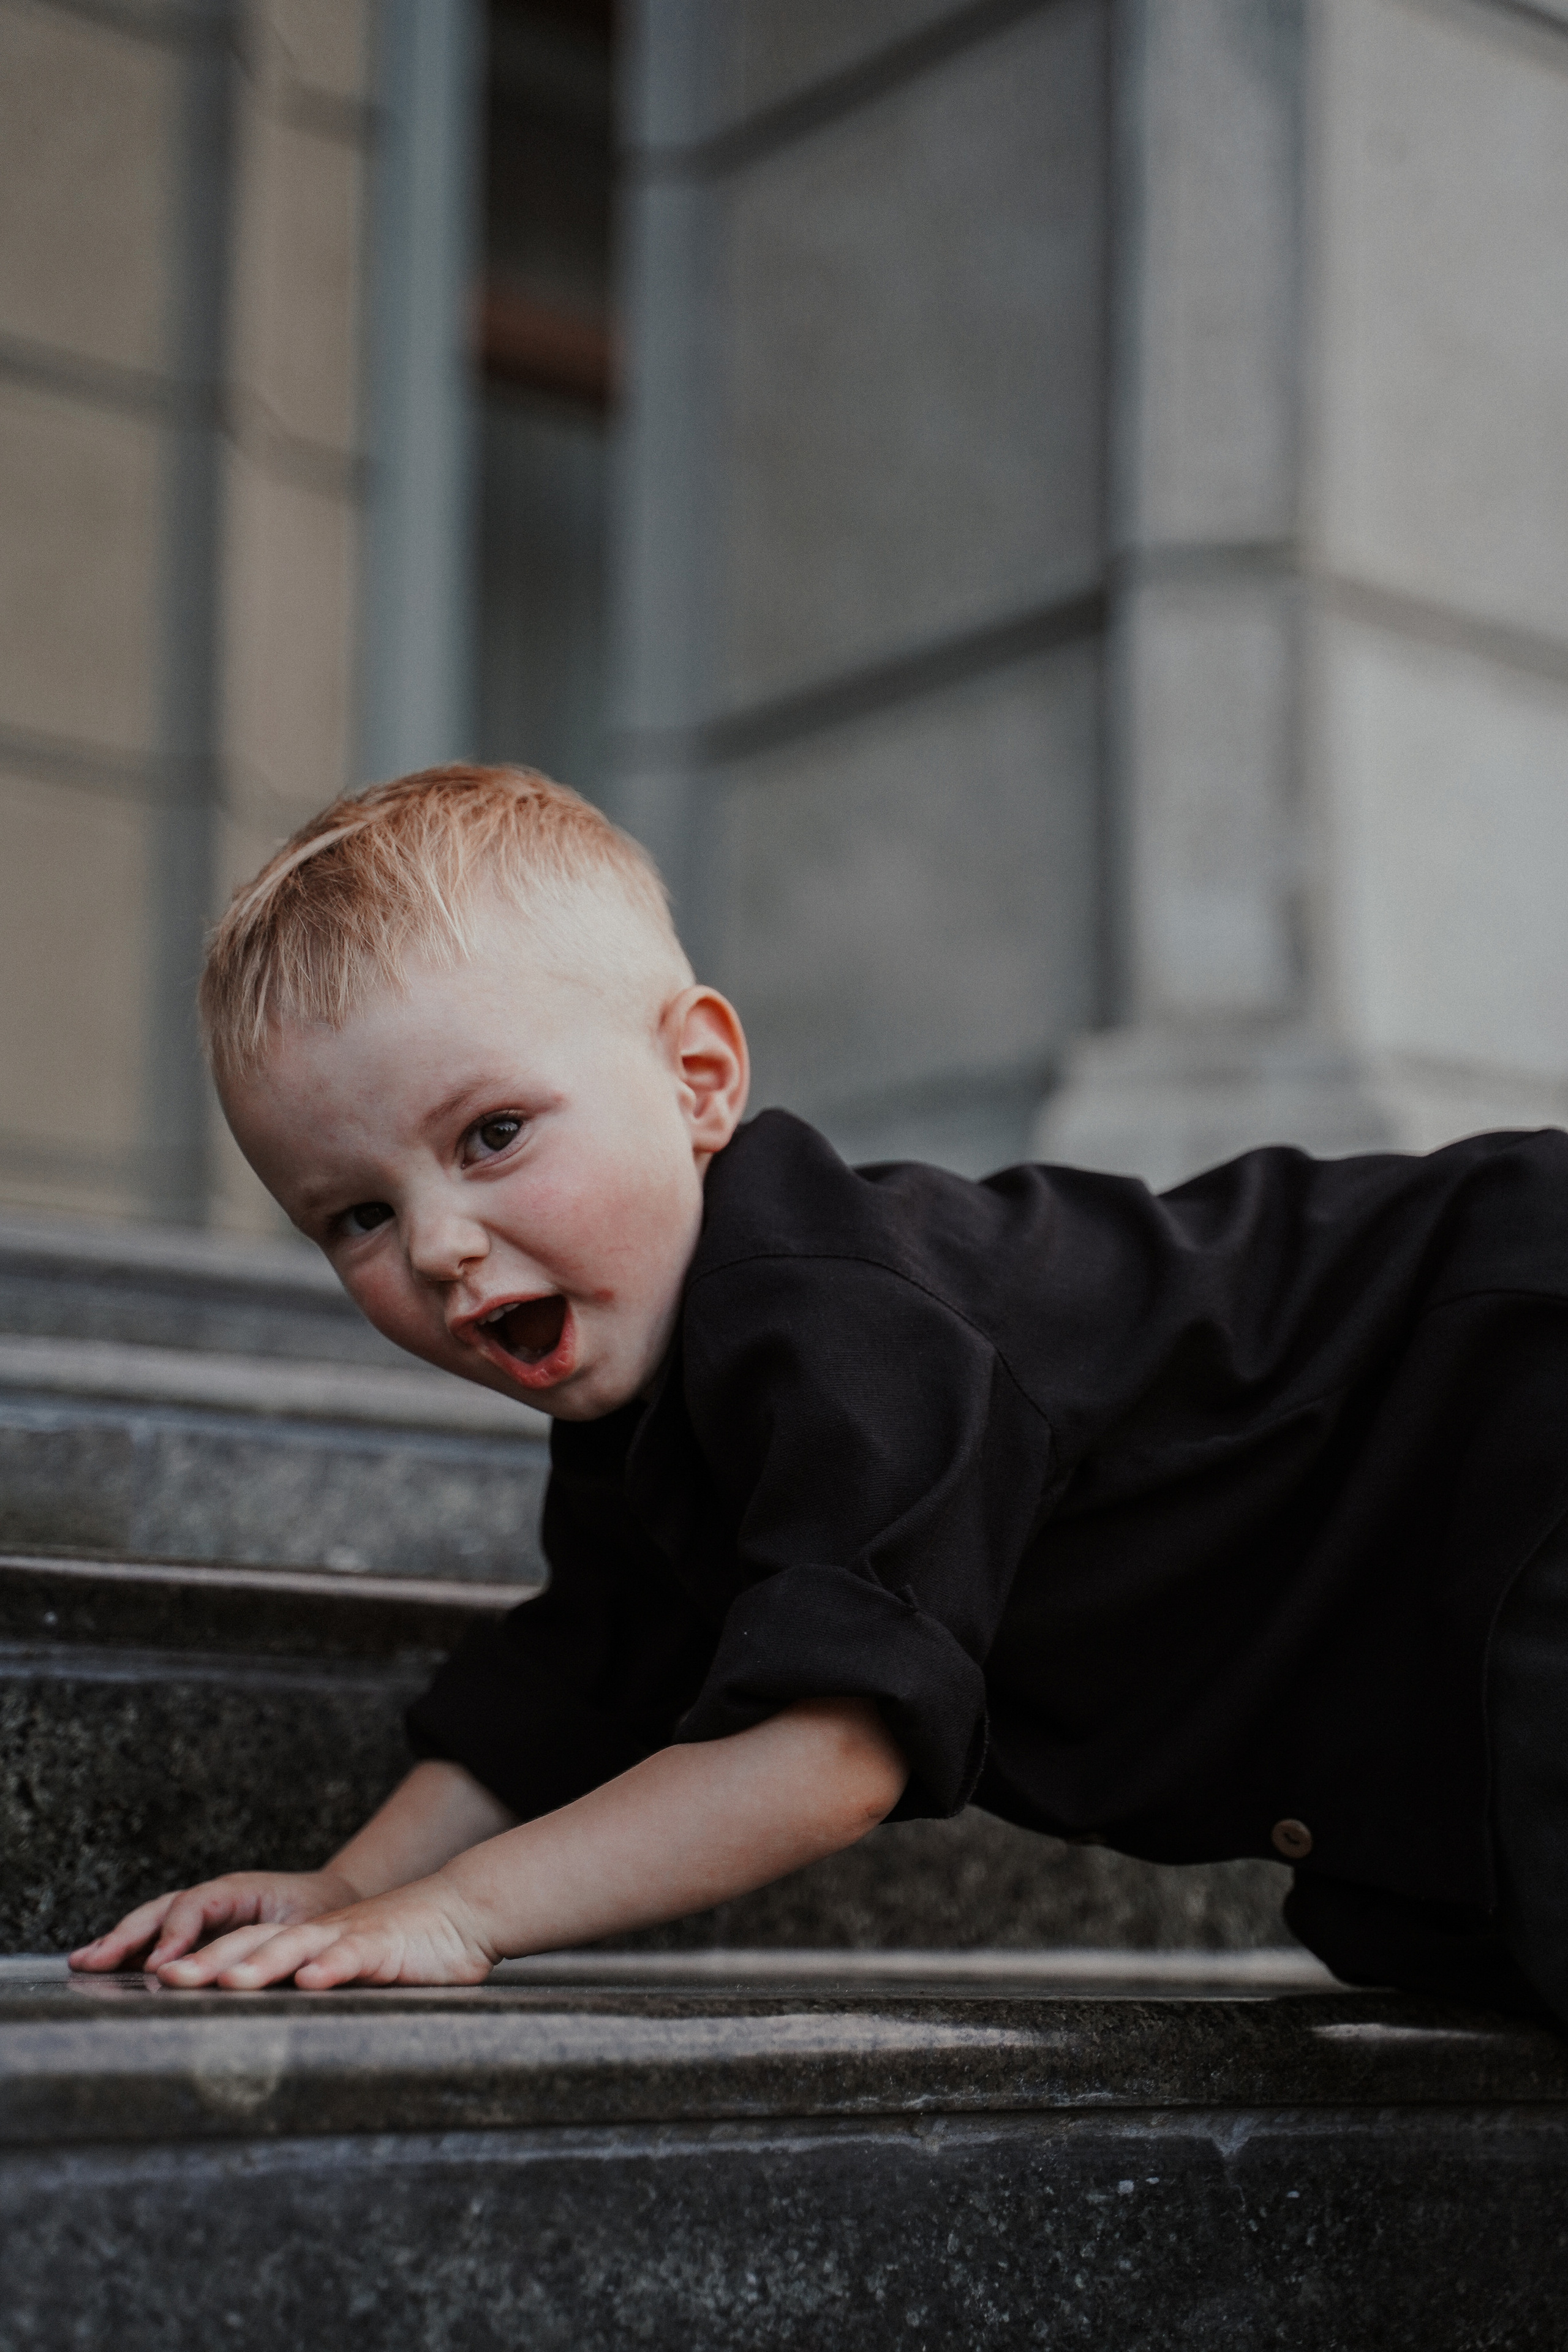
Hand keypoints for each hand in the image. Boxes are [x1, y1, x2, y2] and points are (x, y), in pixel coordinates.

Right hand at [70, 1868, 361, 1974]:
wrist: (335, 1900)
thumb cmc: (325, 1914)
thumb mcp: (309, 1929)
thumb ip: (281, 1949)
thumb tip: (249, 1975)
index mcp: (241, 1890)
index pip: (198, 1906)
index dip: (176, 1934)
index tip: (159, 1966)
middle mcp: (215, 1897)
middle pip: (163, 1909)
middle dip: (126, 1934)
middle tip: (93, 1962)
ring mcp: (204, 1911)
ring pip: (154, 1919)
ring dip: (119, 1939)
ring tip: (83, 1962)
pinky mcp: (200, 1928)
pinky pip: (159, 1933)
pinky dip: (131, 1947)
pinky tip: (104, 1965)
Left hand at [151, 1873, 496, 1990]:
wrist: (460, 1913)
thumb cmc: (400, 1948)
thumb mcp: (344, 1970)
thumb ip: (308, 1988)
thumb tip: (262, 2028)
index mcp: (302, 1941)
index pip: (240, 1946)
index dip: (199, 1959)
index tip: (155, 1979)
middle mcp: (316, 1933)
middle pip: (254, 1942)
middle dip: (209, 1961)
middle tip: (167, 1978)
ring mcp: (348, 1936)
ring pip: (296, 1945)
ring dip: (260, 1963)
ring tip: (227, 1981)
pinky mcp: (384, 1945)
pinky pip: (353, 1954)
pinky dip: (332, 1965)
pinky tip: (313, 1978)